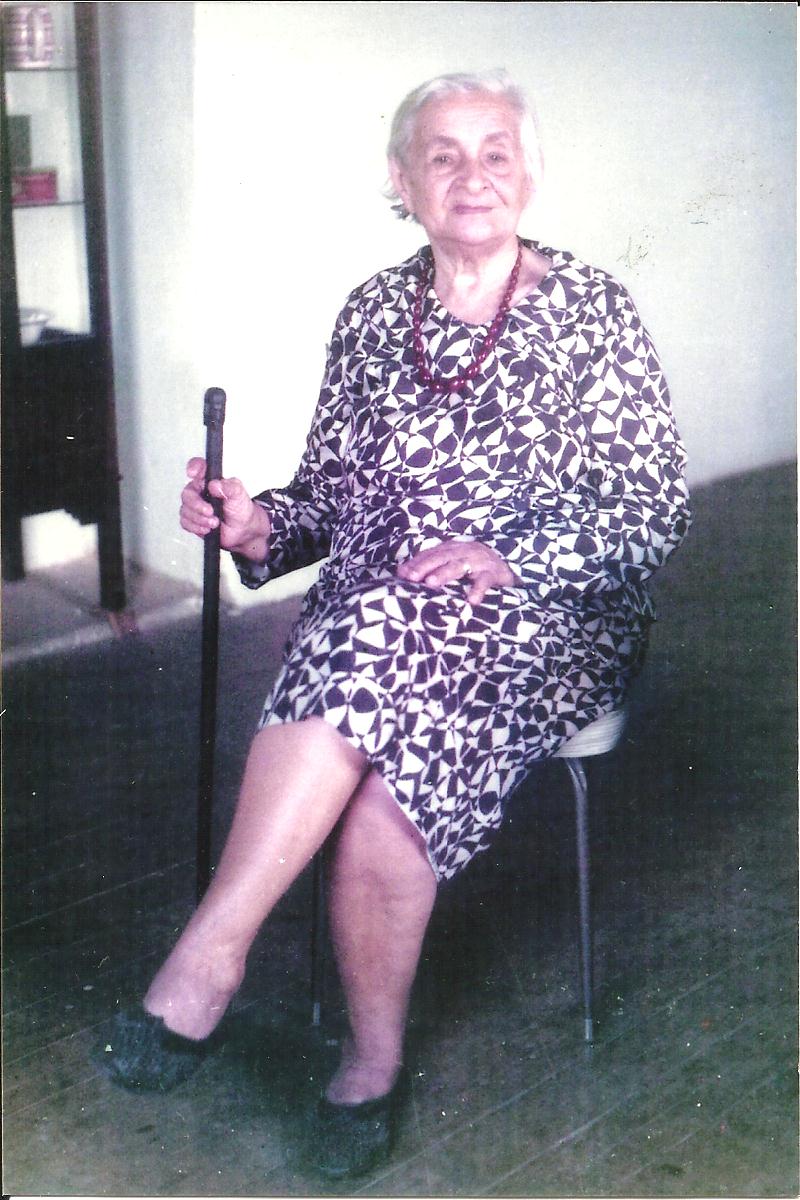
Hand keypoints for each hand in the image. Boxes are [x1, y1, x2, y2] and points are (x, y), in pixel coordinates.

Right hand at [179, 458, 270, 557]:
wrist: (242, 529)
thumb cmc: (240, 508)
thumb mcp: (239, 494)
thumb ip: (229, 487)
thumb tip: (215, 485)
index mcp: (210, 480)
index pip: (198, 467)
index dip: (193, 468)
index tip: (193, 473)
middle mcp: (200, 491)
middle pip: (187, 494)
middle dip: (197, 505)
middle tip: (210, 511)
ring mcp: (195, 506)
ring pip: (185, 510)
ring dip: (200, 519)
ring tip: (215, 522)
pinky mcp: (193, 520)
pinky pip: (185, 522)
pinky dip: (197, 527)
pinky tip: (207, 528)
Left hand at [397, 539, 518, 603]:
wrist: (508, 569)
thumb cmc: (474, 569)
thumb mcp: (452, 565)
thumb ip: (430, 567)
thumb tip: (401, 572)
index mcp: (452, 549)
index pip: (431, 554)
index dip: (417, 563)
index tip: (402, 574)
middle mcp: (464, 551)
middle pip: (441, 557)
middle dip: (425, 566)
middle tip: (412, 577)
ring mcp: (479, 561)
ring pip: (459, 565)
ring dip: (444, 573)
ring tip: (431, 583)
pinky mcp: (494, 572)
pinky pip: (485, 581)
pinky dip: (478, 589)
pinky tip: (471, 600)